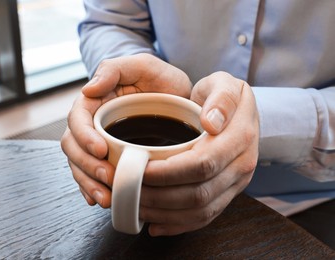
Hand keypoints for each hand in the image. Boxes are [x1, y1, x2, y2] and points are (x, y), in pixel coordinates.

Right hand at [61, 53, 192, 207]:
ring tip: (107, 198)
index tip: (101, 149)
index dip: (84, 137)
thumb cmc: (160, 79)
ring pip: (82, 165)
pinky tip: (103, 199)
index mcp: (95, 102)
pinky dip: (95, 189)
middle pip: (74, 147)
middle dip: (87, 166)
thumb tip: (88, 89)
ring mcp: (100, 143)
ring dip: (90, 183)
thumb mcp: (142, 66)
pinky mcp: (110, 158)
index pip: (77, 120)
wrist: (178, 97)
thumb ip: (114, 70)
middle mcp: (93, 124)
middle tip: (108, 178)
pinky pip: (94, 175)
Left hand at [140, 71, 258, 235]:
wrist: (240, 114)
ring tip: (135, 206)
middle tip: (128, 190)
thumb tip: (211, 123)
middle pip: (198, 194)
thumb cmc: (222, 97)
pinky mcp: (227, 194)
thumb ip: (221, 98)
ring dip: (164, 213)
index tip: (138, 169)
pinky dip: (178, 224)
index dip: (167, 171)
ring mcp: (236, 184)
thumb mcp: (225, 83)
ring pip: (200, 211)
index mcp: (240, 139)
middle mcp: (242, 166)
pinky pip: (205, 217)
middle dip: (159, 196)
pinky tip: (154, 224)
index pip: (202, 163)